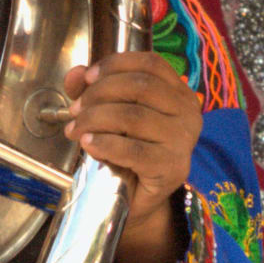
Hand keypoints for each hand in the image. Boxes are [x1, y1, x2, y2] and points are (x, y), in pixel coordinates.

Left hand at [62, 51, 201, 262]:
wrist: (137, 199)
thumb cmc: (126, 151)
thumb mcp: (109, 114)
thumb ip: (92, 90)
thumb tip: (75, 74)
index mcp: (178, 93)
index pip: (152, 64)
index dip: (117, 64)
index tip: (87, 77)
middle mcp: (188, 113)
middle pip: (141, 87)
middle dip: (99, 93)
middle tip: (75, 110)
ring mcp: (183, 141)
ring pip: (133, 116)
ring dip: (95, 119)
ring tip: (75, 130)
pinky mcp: (172, 168)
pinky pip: (133, 150)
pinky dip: (104, 143)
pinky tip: (88, 143)